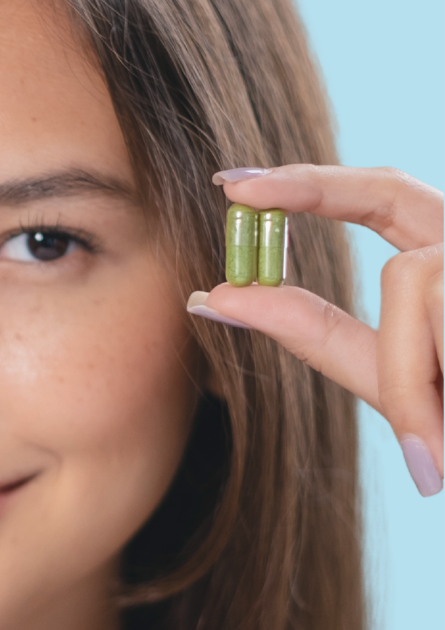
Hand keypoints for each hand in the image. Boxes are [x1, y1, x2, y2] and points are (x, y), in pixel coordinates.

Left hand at [187, 164, 443, 496]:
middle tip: (233, 190)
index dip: (309, 182)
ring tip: (432, 448)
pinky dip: (423, 384)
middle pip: (392, 192)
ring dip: (405, 374)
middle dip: (310, 186)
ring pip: (412, 279)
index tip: (230, 182)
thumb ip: (316, 333)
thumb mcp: (396, 383)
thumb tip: (207, 296)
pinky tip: (437, 441)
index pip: (383, 195)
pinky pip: (437, 308)